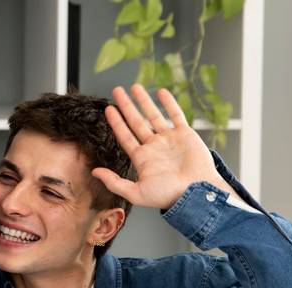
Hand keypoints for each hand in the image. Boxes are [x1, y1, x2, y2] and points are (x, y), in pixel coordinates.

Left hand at [93, 83, 239, 209]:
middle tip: (117, 91)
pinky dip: (169, 103)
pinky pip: (175, 115)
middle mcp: (154, 147)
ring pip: (153, 115)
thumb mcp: (136, 192)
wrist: (196, 192)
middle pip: (136, 122)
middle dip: (126, 106)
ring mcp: (169, 139)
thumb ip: (114, 182)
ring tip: (135, 87)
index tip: (109, 110)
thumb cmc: (168, 195)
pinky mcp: (185, 134)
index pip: (125, 136)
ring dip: (144, 101)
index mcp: (142, 159)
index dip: (116, 123)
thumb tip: (94, 172)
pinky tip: (161, 92)